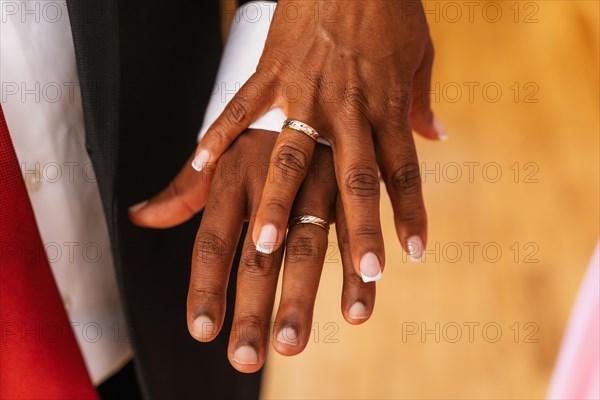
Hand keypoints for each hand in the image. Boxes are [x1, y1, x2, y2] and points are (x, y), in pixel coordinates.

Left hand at [129, 130, 375, 372]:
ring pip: (307, 248)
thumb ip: (184, 192)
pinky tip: (356, 313)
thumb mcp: (221, 160)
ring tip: (290, 345)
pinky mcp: (350, 188)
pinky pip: (354, 236)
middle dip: (252, 308)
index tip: (202, 331)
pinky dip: (356, 274)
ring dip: (300, 298)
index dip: (206, 286)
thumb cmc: (259, 141)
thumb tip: (138, 216)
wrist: (317, 87)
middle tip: (245, 357)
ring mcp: (315, 183)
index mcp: (233, 175)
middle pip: (259, 254)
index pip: (213, 240)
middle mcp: (272, 182)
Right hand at [191, 0, 441, 281]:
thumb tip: (438, 136)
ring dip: (280, 202)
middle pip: (355, 176)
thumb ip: (421, 102)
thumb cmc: (388, 7)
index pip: (401, 169)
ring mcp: (304, 91)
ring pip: (292, 155)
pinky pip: (241, 108)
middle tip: (363, 274)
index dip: (409, 212)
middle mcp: (347, 106)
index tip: (413, 254)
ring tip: (266, 245)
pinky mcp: (269, 72)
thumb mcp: (418, 53)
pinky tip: (199, 168)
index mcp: (384, 104)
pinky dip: (218, 137)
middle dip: (359, 226)